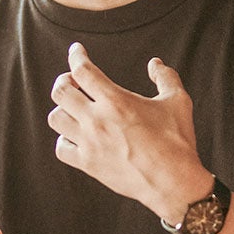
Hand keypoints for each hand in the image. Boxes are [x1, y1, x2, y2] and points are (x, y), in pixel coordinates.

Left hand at [47, 42, 213, 222]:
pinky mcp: (88, 164)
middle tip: (74, 80)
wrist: (174, 183)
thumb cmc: (176, 141)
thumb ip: (165, 77)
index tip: (76, 50)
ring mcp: (90, 143)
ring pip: (56, 118)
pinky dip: (64, 138)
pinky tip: (76, 134)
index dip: (76, 56)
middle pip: (61, 91)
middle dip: (64, 80)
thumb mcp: (177, 101)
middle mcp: (97, 120)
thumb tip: (155, 63)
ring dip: (62, 108)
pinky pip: (61, 148)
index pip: (83, 71)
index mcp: (116, 101)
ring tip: (74, 106)